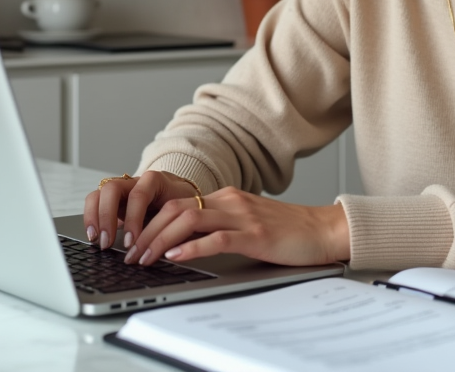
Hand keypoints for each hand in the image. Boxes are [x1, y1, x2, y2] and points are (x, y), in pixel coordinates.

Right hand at [83, 171, 197, 250]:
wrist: (178, 192)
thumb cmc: (181, 202)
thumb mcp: (182, 210)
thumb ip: (173, 223)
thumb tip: (166, 248)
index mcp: (154, 181)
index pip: (139, 194)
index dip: (133, 218)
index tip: (130, 242)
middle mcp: (133, 182)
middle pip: (111, 189)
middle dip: (107, 216)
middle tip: (108, 243)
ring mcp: (120, 189)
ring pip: (98, 194)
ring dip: (93, 217)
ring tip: (96, 240)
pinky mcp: (111, 200)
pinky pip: (94, 203)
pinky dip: (91, 218)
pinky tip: (94, 236)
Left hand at [123, 186, 350, 267]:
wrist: (324, 229)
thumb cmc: (288, 231)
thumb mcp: (247, 222)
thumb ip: (219, 226)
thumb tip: (184, 242)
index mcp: (226, 197)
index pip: (176, 203)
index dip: (149, 221)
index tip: (133, 239)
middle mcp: (230, 201)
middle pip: (175, 209)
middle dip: (146, 231)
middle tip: (130, 253)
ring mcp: (243, 216)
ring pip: (189, 220)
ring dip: (161, 240)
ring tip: (145, 257)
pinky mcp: (256, 235)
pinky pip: (216, 238)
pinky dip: (192, 247)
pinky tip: (177, 256)